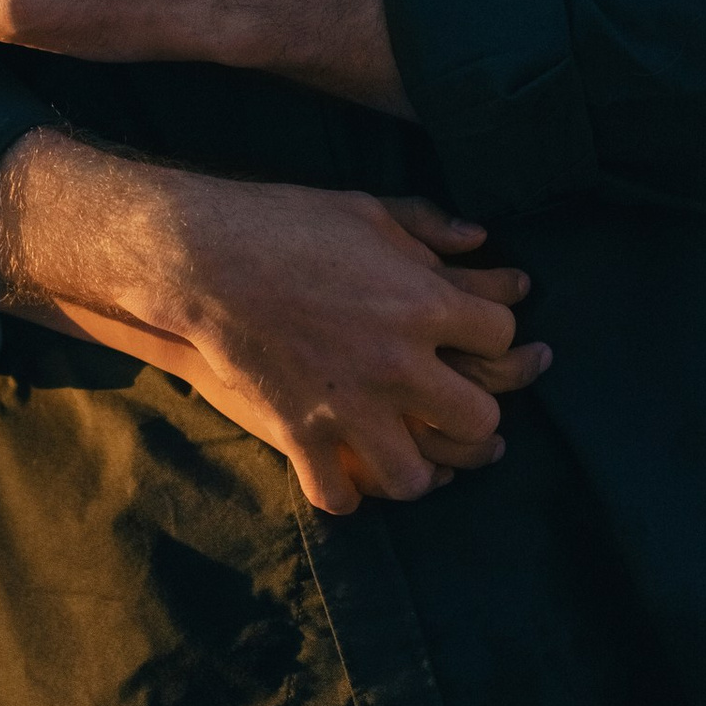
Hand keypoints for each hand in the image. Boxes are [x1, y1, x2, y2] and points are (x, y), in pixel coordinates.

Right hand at [24, 198, 545, 492]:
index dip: (493, 338)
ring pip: (415, 475)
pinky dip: (345, 492)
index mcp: (423, 303)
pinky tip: (345, 475)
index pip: (501, 338)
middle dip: (471, 415)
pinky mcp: (301, 434)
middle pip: (478, 419)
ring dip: (415, 469)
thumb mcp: (365, 211)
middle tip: (450, 405)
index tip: (471, 338)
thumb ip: (427, 227)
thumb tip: (481, 240)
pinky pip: (340, 494)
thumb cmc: (287, 224)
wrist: (204, 257)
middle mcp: (399, 364)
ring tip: (405, 453)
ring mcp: (350, 407)